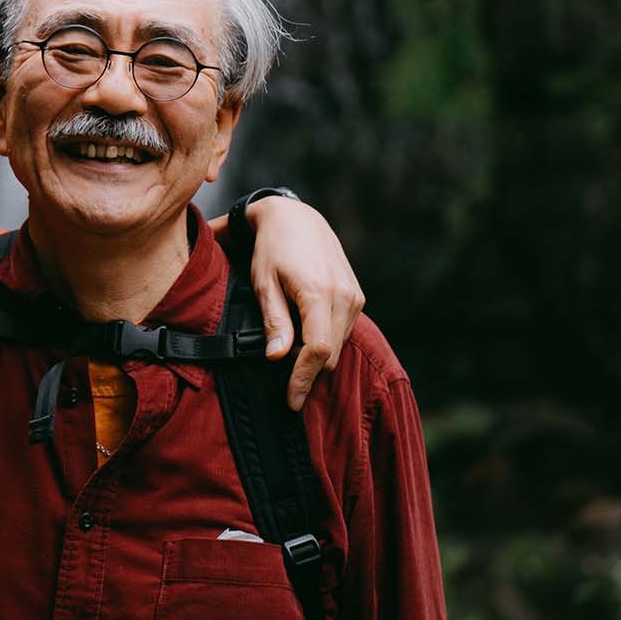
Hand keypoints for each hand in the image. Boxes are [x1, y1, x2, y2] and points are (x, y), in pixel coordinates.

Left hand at [209, 197, 364, 409]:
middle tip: (284, 388)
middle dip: (309, 374)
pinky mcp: (357, 296)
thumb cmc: (272, 248)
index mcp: (319, 293)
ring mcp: (354, 296)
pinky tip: (304, 339)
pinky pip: (343, 332)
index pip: (317, 350)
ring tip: (290, 359)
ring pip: (338, 346)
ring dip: (317, 359)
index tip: (291, 401)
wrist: (296, 218)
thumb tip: (278, 358)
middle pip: (331, 355)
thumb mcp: (263, 282)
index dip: (303, 379)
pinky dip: (325, 342)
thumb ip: (274, 321)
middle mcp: (344, 296)